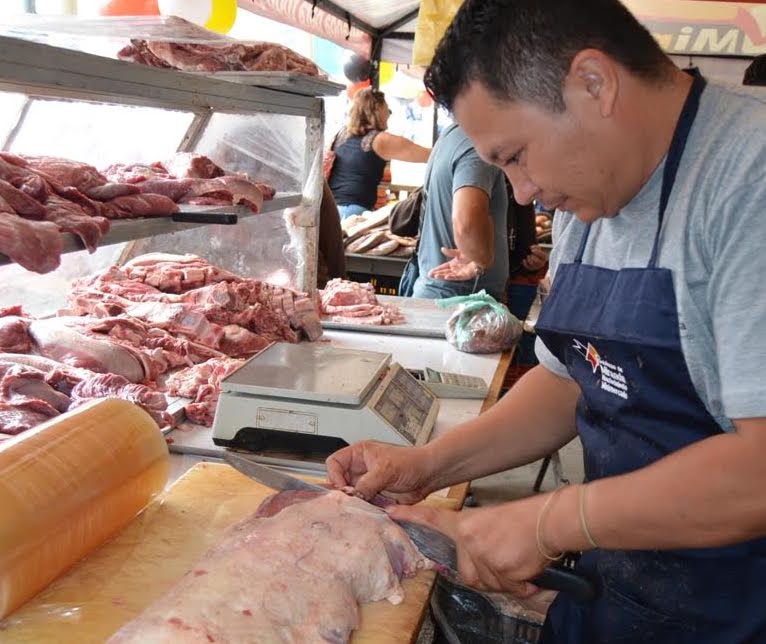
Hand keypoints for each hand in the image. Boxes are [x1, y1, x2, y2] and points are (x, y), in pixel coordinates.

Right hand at [325, 441, 435, 503]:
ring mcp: (366, 483)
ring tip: (357, 510)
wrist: (428, 475)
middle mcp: (359, 469)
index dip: (335, 476)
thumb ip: (366, 483)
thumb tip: (351, 497)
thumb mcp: (385, 470)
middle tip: (348, 503)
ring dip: (352, 503)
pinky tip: (366, 514)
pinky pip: (361, 505)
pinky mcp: (373, 497)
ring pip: (349, 495)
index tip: (344, 489)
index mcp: (358, 454)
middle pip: (338, 481)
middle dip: (342, 493)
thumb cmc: (410, 463)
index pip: (334, 463)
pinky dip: (361, 510)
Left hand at [388, 495, 551, 595]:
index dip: (410, 517)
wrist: (548, 522)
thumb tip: (468, 566)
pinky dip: (519, 584)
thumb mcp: (489, 524)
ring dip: (503, 579)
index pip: (432, 520)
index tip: (390, 512)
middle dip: (485, 573)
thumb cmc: (523, 522)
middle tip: (504, 558)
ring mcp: (484, 554)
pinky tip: (526, 570)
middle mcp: (470, 538)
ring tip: (517, 560)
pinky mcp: (500, 567)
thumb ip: (473, 542)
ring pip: (486, 582)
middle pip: (466, 572)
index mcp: (465, 524)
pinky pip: (506, 588)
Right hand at [428, 247, 480, 281]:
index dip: (437, 269)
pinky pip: (456, 277)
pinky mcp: (465, 275)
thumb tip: (442, 249)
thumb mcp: (458, 252)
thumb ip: (450, 252)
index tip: (430, 272)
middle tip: (430, 275)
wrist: (481, 257)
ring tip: (436, 276)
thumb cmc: (471, 254)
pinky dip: (451, 277)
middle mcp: (456, 269)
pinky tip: (446, 277)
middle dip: (437, 273)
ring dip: (442, 276)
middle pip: (444, 272)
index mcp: (454, 263)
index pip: (443, 267)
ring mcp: (460, 272)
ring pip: (449, 275)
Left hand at [522, 245, 546, 271]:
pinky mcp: (531, 268)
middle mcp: (541, 263)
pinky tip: (524, 259)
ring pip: (532, 264)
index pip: (542, 255)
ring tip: (528, 256)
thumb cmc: (536, 253)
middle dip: (533, 257)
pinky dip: (525, 262)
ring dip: (529, 259)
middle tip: (530, 254)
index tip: (532, 250)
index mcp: (544, 257)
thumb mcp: (538, 249)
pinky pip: (527, 266)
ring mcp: (536, 267)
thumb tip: (531, 247)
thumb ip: (536, 247)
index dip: (537, 252)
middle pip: (537, 261)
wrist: (534, 259)